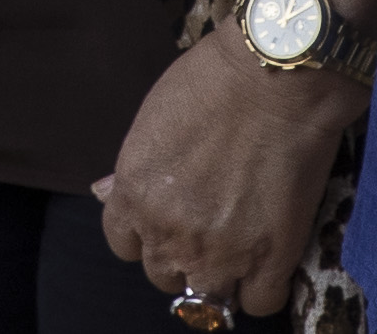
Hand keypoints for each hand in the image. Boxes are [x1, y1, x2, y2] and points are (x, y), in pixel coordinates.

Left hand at [95, 28, 363, 319]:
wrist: (274, 74)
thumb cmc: (213, 80)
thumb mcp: (152, 118)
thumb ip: (129, 168)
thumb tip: (102, 192)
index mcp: (133, 195)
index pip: (123, 245)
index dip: (147, 232)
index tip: (168, 220)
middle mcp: (167, 232)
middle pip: (163, 273)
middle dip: (181, 255)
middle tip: (208, 228)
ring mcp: (218, 250)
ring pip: (206, 297)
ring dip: (219, 276)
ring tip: (239, 248)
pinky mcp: (270, 258)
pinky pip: (258, 302)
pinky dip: (262, 287)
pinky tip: (270, 259)